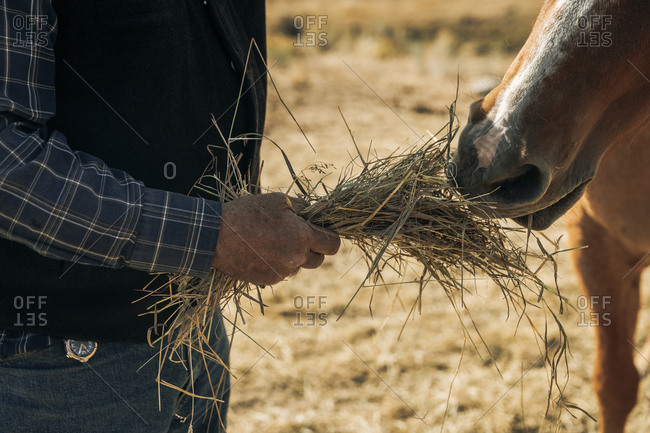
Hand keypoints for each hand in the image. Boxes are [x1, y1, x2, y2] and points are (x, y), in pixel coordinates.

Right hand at [212, 192, 339, 284]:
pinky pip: (283, 272)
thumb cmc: (248, 213)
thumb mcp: (279, 200)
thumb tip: (317, 215)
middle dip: (312, 247)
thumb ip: (304, 208)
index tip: (322, 231)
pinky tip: (263, 250)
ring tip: (274, 240)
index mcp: (302, 237)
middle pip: (319, 258)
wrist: (216, 236)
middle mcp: (295, 258)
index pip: (333, 244)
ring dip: (295, 255)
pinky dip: (279, 263)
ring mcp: (282, 272)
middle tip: (296, 234)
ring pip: (300, 265)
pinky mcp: (269, 280)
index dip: (330, 237)